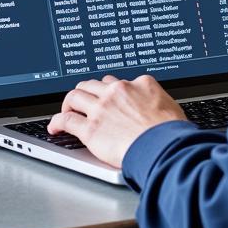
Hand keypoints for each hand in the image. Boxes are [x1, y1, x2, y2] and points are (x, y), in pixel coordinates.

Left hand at [48, 74, 185, 168]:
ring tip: (67, 111)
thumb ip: (156, 101)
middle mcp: (118, 91)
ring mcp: (102, 108)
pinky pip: (66, 120)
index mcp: (139, 83)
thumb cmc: (172, 132)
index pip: (116, 81)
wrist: (165, 146)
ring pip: (75, 96)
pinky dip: (56, 122)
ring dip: (69, 103)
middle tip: (83, 102)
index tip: (107, 98)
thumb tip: (157, 106)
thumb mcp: (170, 105)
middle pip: (92, 84)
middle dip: (86, 91)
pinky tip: (55, 127)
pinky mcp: (91, 129)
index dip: (110, 90)